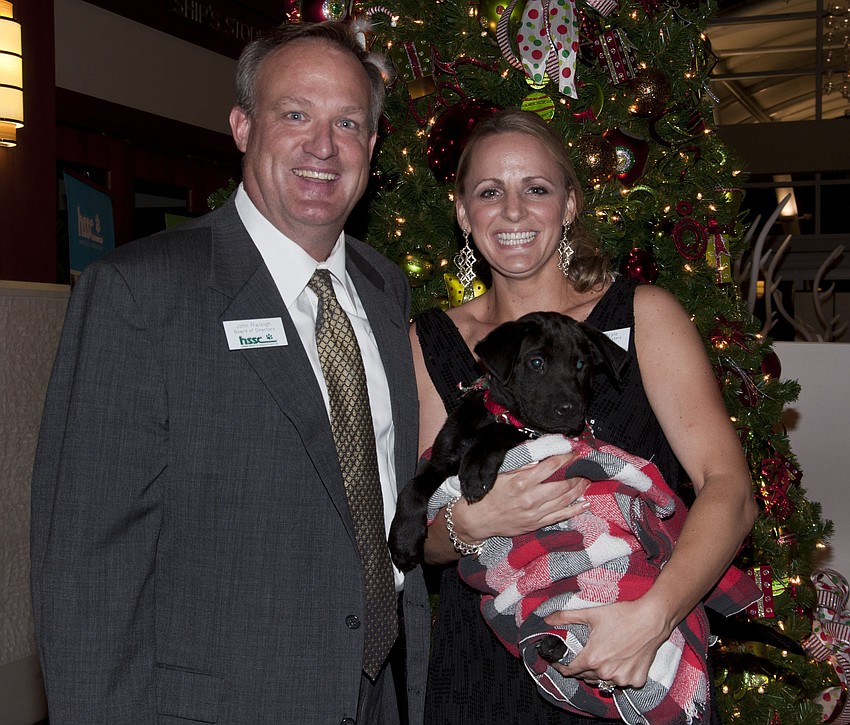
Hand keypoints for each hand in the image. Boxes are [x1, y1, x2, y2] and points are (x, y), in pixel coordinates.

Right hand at [452, 454, 589, 541]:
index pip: (551, 466)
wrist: (477, 518)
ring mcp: (535, 513)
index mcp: (522, 481)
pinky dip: (575, 510)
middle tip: (586, 465)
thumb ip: (521, 462)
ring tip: (587, 479)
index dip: (566, 458)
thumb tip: (540, 453)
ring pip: (565, 499)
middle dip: (577, 473)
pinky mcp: (536, 524)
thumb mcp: (501, 472)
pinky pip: (560, 516)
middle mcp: (531, 498)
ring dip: (579, 489)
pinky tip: (585, 503)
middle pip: (563, 484)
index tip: (575, 452)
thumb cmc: (488, 492)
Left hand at [544, 598, 671, 688]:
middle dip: (580, 668)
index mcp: (592, 659)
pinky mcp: (636, 680)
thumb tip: (547, 619)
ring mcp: (622, 679)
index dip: (561, 667)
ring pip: (603, 681)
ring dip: (599, 673)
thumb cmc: (622, 615)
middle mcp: (606, 673)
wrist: (651, 619)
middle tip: (582, 656)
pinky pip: (622, 682)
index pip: (569, 670)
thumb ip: (566, 617)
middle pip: (586, 676)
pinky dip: (619, 675)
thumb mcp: (591, 614)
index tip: (558, 663)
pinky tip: (620, 661)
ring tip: (601, 659)